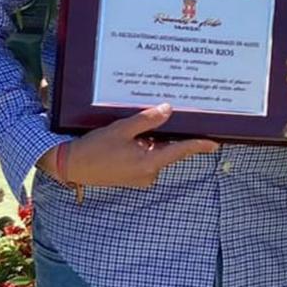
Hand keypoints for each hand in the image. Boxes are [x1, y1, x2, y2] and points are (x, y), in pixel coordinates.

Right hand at [37, 104, 217, 188]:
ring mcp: (141, 176)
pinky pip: (147, 158)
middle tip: (180, 118)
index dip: (199, 145)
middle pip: (170, 150)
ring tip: (153, 121)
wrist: (72, 166)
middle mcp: (148, 173)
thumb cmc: (95, 148)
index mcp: (149, 163)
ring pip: (158, 153)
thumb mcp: (122, 129)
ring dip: (157, 140)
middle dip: (174, 135)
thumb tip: (168, 109)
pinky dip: (147, 146)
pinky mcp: (133, 176)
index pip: (181, 151)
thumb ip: (147, 120)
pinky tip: (140, 134)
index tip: (215, 143)